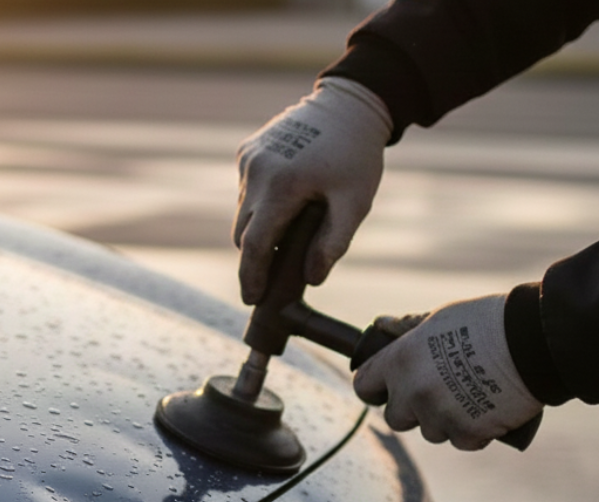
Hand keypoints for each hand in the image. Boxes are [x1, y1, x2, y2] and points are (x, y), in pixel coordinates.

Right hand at [233, 77, 391, 303]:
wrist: (348, 106)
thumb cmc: (356, 157)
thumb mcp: (355, 203)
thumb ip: (333, 243)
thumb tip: (312, 278)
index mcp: (281, 186)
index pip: (255, 245)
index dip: (252, 276)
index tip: (252, 299)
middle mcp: (256, 172)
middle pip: (243, 233)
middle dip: (257, 255)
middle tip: (277, 270)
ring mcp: (248, 160)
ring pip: (244, 213)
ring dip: (260, 227)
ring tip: (290, 226)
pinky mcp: (247, 152)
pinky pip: (246, 191)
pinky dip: (260, 203)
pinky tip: (288, 195)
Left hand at [353, 295, 543, 449]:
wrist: (533, 340)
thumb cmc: (486, 322)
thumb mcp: (439, 319)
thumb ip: (409, 333)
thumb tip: (384, 326)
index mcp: (398, 362)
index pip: (364, 387)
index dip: (375, 389)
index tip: (386, 390)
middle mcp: (412, 392)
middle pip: (395, 418)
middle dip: (412, 410)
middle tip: (437, 394)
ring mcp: (438, 416)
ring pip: (431, 431)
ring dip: (445, 420)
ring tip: (470, 396)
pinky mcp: (467, 433)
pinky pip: (461, 441)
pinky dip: (473, 431)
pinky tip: (487, 410)